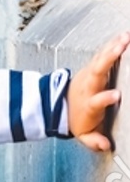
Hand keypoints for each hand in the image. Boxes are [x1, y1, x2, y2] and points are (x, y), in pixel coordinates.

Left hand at [67, 31, 129, 151]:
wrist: (58, 107)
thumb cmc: (77, 119)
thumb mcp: (84, 134)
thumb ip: (94, 140)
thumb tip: (105, 145)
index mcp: (88, 104)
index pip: (96, 101)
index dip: (105, 98)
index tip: (116, 95)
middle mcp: (88, 87)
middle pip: (97, 72)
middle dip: (108, 59)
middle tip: (122, 47)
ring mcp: (88, 76)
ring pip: (100, 60)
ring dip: (112, 47)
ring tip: (126, 37)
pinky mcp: (91, 68)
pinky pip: (102, 55)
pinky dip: (112, 45)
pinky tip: (123, 36)